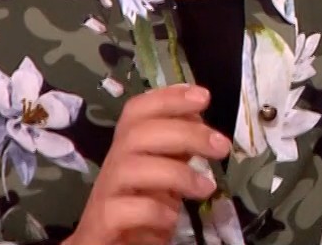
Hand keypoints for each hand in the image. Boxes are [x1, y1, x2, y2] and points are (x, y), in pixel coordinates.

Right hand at [67, 84, 230, 244]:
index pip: (137, 112)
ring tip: (206, 188)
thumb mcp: (165, 178)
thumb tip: (204, 128)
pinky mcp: (100, 224)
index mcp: (128, 151)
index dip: (167, 98)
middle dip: (184, 133)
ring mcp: (104, 195)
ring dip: (176, 173)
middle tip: (221, 146)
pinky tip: (173, 218)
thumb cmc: (140, 213)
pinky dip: (152, 210)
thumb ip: (178, 153)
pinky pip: (121, 209)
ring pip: (129, 167)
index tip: (202, 96)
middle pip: (137, 133)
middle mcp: (112, 167)